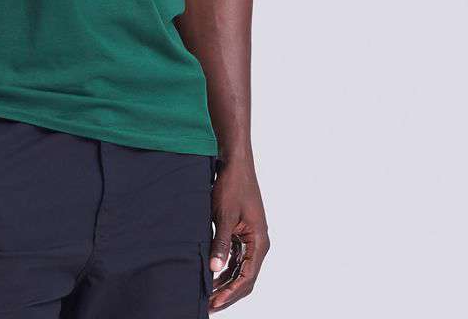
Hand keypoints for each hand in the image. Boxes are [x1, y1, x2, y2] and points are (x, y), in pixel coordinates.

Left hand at [207, 155, 269, 311]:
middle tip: (209, 305)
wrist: (234, 163)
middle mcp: (258, 243)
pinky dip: (225, 267)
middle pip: (245, 277)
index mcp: (259, 242)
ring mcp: (251, 237)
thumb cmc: (232, 186)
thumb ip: (221, 243)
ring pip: (240, 268)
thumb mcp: (223, 216)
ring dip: (226, 282)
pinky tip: (212, 273)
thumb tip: (215, 269)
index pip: (247, 277)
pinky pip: (236, 256)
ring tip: (208, 293)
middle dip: (228, 292)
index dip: (230, 293)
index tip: (214, 302)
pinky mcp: (242, 231)